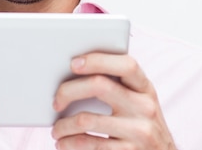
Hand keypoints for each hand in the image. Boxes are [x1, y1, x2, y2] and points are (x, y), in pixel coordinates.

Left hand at [51, 53, 176, 149]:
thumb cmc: (141, 126)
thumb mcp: (139, 103)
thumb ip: (118, 86)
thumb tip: (74, 73)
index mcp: (145, 88)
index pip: (126, 64)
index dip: (97, 60)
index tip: (73, 63)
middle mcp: (145, 107)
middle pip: (99, 85)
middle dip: (68, 91)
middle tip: (56, 102)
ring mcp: (139, 131)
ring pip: (86, 119)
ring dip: (63, 125)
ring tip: (56, 129)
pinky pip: (90, 144)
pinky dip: (69, 144)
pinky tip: (63, 143)